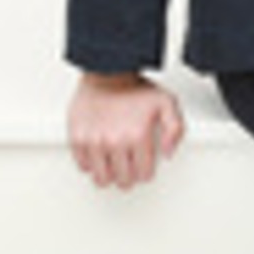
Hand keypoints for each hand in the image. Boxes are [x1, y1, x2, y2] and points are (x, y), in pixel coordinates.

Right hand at [68, 72, 184, 190]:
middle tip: (128, 165)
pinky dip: (91, 164)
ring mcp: (94, 142)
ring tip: (113, 163)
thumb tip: (169, 153)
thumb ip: (175, 129)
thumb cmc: (134, 87)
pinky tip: (99, 153)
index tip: (143, 164)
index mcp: (138, 136)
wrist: (108, 72)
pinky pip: (83, 166)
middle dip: (128, 175)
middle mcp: (115, 142)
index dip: (145, 171)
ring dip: (109, 174)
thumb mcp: (167, 102)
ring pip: (102, 179)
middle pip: (123, 181)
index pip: (143, 175)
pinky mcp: (77, 139)